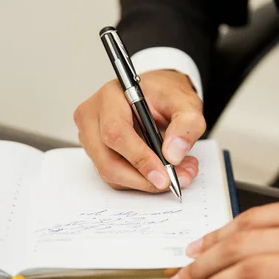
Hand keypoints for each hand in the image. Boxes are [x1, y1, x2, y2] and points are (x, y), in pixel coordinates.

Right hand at [74, 70, 203, 191]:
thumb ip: (186, 125)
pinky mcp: (98, 154)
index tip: (164, 176)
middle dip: (144, 179)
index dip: (140, 159)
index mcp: (110, 97)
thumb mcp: (186, 103)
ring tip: (179, 173)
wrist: (159, 96)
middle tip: (175, 180)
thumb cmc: (166, 95)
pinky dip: (141, 181)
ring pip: (112, 174)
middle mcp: (93, 118)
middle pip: (108, 161)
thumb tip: (173, 155)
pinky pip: (116, 178)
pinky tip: (164, 172)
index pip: (116, 133)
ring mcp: (91, 138)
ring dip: (146, 182)